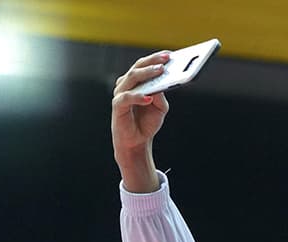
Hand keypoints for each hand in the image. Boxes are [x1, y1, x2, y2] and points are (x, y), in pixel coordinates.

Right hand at [111, 51, 170, 191]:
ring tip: (161, 71)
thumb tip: (162, 84)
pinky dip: (138, 97)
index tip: (170, 54)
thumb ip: (161, 96)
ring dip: (147, 73)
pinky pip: (127, 98)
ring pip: (132, 78)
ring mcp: (120, 93)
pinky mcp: (117, 106)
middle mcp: (126, 84)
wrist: (136, 141)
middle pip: (138, 67)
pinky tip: (149, 97)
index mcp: (136, 82)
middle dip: (153, 62)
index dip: (156, 58)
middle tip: (167, 59)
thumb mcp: (160, 108)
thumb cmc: (147, 122)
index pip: (144, 65)